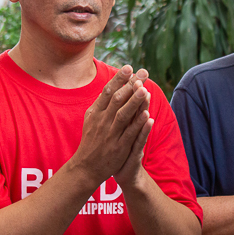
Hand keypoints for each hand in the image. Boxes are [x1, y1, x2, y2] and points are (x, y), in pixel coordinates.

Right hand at [71, 66, 151, 188]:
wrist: (86, 167)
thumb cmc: (91, 141)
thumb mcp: (91, 120)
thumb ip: (100, 104)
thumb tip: (109, 88)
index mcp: (95, 113)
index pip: (107, 92)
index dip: (118, 79)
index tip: (129, 67)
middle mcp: (102, 121)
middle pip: (117, 99)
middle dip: (131, 85)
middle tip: (143, 72)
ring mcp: (110, 134)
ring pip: (123, 114)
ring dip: (134, 101)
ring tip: (144, 88)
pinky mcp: (119, 147)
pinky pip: (130, 133)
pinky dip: (138, 124)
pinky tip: (147, 114)